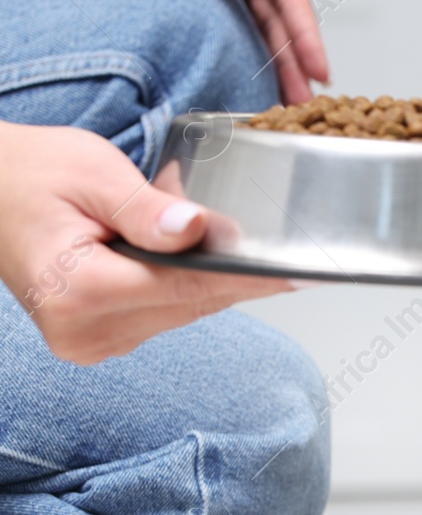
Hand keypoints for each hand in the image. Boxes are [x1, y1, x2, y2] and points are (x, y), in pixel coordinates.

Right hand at [0, 120, 291, 364]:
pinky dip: (185, 286)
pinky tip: (189, 257)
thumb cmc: (28, 174)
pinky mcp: (99, 338)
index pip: (189, 287)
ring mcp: (91, 341)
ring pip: (185, 312)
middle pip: (192, 304)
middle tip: (280, 244)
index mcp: (78, 292)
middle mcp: (84, 330)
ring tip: (218, 240)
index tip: (300, 272)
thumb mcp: (90, 173)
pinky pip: (166, 313)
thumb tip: (199, 230)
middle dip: (235, 273)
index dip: (249, 276)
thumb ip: (146, 208)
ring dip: (210, 279)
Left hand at [28, 0, 328, 102]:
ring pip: (264, 18)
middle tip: (306, 100)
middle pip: (282, 9)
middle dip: (297, 56)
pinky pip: (241, 19)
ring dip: (279, 57)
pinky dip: (253, 47)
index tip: (318, 72)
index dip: (307, 35)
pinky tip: (257, 69)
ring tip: (288, 96)